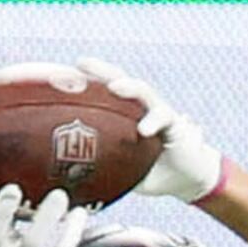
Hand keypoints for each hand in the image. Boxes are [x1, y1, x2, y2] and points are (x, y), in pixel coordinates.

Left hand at [68, 58, 224, 203]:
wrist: (185, 180)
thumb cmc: (151, 174)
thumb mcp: (122, 174)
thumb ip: (103, 171)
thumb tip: (71, 183)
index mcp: (125, 117)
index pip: (103, 95)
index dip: (85, 85)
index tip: (62, 76)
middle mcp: (140, 109)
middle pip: (120, 82)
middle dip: (102, 71)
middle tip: (82, 63)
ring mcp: (158, 112)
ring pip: (143, 91)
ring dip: (129, 87)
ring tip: (114, 86)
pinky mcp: (175, 123)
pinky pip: (163, 116)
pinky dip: (153, 121)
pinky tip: (143, 129)